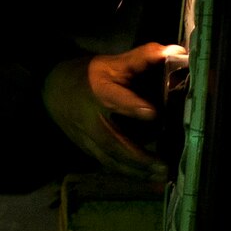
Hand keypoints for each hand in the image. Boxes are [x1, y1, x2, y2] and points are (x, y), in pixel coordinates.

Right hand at [42, 43, 185, 178]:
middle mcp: (92, 118)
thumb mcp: (114, 62)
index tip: (152, 113)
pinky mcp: (87, 149)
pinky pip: (108, 163)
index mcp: (100, 91)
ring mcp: (88, 137)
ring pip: (111, 158)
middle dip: (139, 156)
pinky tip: (148, 179)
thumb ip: (144, 58)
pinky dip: (128, 173)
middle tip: (164, 165)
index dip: (132, 107)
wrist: (54, 89)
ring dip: (136, 171)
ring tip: (160, 177)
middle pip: (114, 141)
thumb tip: (176, 52)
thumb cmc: (91, 75)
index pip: (116, 99)